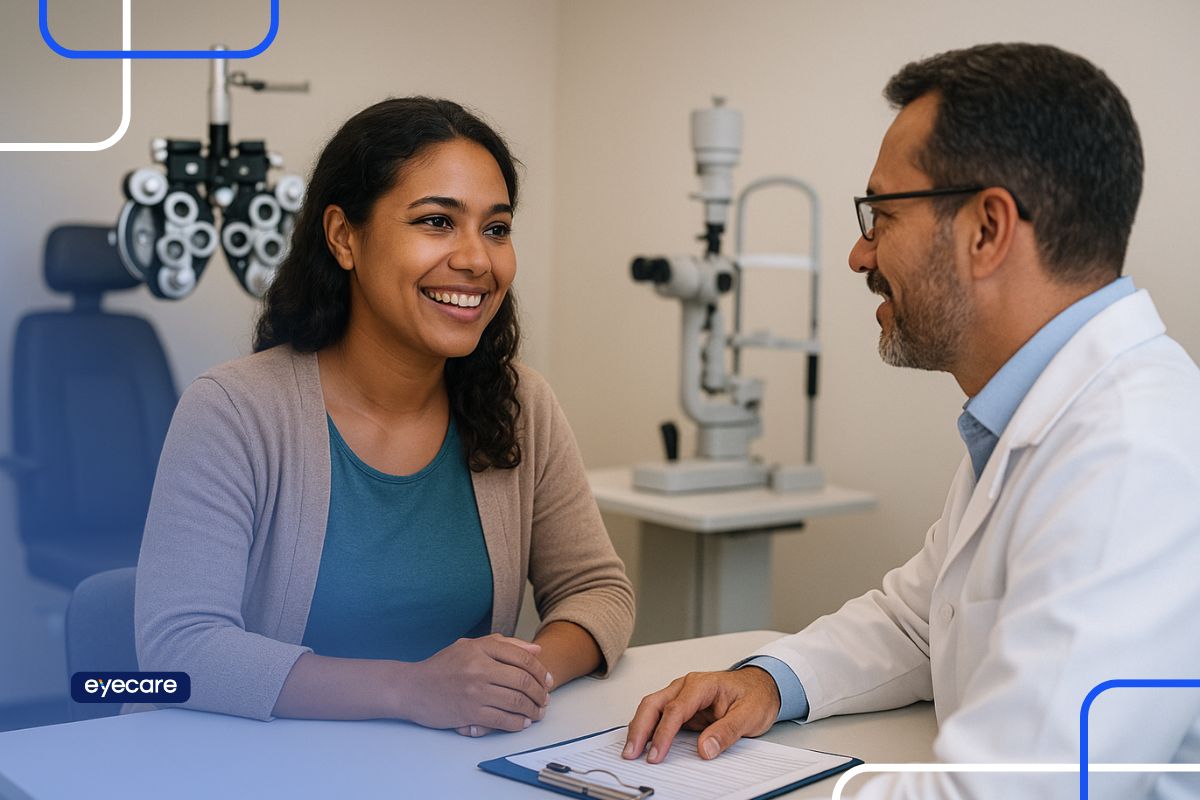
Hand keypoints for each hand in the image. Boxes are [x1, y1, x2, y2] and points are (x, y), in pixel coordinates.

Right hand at [403, 634, 552, 732]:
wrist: (413, 688)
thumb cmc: (443, 666)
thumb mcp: (470, 646)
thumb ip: (503, 645)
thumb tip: (536, 651)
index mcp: (481, 648)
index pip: (522, 658)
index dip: (541, 671)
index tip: (547, 680)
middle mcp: (479, 668)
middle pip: (523, 680)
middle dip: (540, 693)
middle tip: (545, 699)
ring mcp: (474, 691)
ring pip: (516, 701)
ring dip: (532, 710)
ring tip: (537, 713)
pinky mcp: (469, 713)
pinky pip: (502, 720)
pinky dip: (517, 723)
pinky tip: (522, 723)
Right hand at [622, 667, 780, 763]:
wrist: (762, 687)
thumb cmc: (755, 696)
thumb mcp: (749, 715)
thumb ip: (727, 731)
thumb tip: (705, 749)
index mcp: (702, 685)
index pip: (675, 709)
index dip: (663, 733)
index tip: (656, 754)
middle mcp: (687, 687)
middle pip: (654, 704)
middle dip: (639, 729)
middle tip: (632, 753)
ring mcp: (682, 695)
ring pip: (652, 708)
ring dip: (639, 728)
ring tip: (632, 751)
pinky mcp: (682, 707)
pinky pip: (659, 716)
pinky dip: (648, 729)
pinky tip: (643, 743)